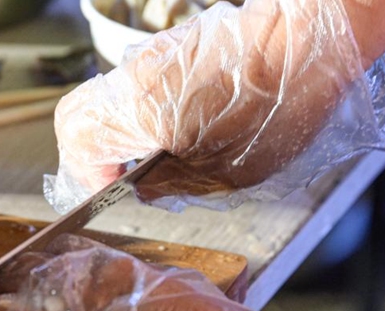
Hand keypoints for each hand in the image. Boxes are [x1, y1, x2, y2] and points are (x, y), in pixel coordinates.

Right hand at [47, 0, 367, 211]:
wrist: (309, 43)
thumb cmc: (275, 110)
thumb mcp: (223, 172)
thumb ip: (170, 184)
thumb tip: (144, 188)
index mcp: (139, 111)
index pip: (77, 142)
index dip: (88, 176)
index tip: (113, 191)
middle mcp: (133, 78)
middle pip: (75, 115)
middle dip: (87, 152)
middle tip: (117, 174)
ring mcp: (149, 58)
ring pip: (104, 99)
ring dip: (116, 131)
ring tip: (151, 153)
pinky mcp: (170, 48)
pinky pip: (134, 84)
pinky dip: (139, 111)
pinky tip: (176, 126)